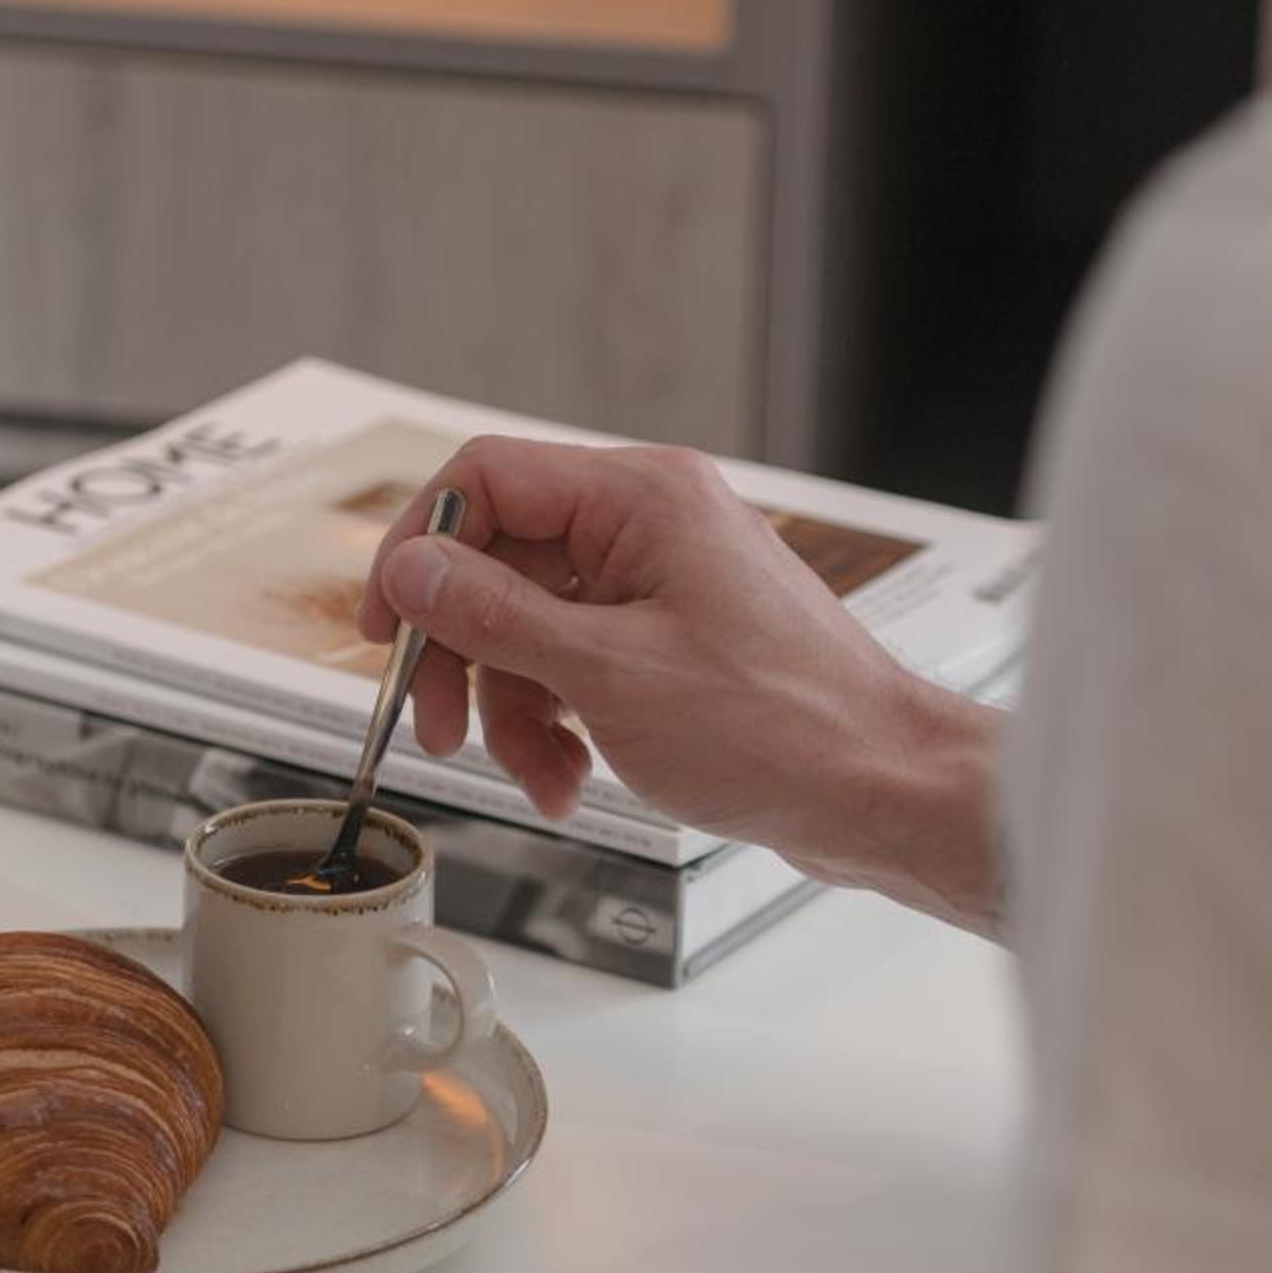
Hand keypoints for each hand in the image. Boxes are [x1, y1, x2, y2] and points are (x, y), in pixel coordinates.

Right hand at [357, 437, 1001, 929]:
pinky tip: (572, 777)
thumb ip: (494, 615)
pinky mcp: (676, 641)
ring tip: (537, 775)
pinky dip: (561, 722)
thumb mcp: (606, 674)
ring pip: (535, 624)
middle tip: (440, 724)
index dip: (419, 549)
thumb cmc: (784, 728)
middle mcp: (654, 523)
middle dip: (466, 653)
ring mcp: (666, 583)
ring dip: (515, 708)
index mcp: (642, 497)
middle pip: (502, 560)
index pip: (486, 479)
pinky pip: (581, 662)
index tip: (387, 628)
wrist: (884, 793)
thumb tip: (411, 570)